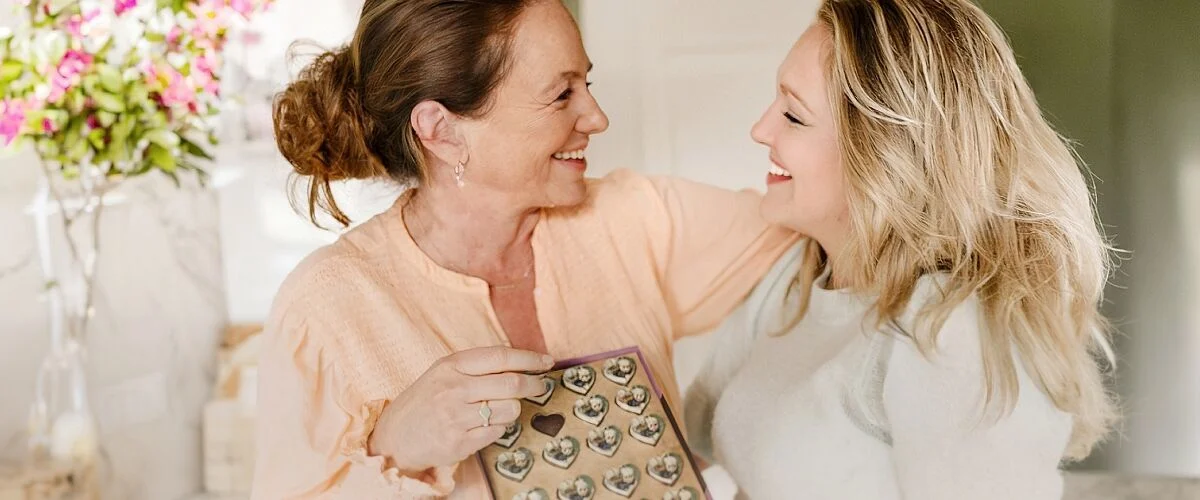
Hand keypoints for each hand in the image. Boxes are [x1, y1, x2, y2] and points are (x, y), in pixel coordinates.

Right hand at [367, 346, 553, 472]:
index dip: (529, 359)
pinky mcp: (459, 443)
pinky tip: (484, 425)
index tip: (546, 362)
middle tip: (541, 387)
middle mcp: (453, 389)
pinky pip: (498, 432)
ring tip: (500, 409)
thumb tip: (523, 363)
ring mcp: (456, 417)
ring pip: (509, 410)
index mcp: (451, 366)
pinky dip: (499, 428)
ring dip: (513, 410)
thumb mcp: (444, 373)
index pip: (500, 357)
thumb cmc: (427, 401)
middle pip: (512, 384)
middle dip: (534, 385)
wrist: (395, 437)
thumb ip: (477, 366)